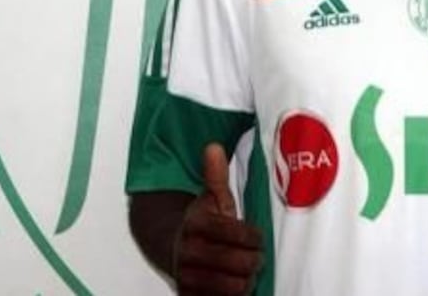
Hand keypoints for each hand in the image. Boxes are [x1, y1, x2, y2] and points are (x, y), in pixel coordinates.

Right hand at [174, 143, 263, 294]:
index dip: (252, 236)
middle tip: (259, 257)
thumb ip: (215, 176)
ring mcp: (186, 276)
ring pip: (230, 286)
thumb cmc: (201, 221)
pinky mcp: (187, 295)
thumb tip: (214, 146)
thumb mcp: (209, 197)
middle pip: (234, 262)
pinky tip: (237, 286)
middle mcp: (188, 251)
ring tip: (249, 273)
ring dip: (245, 281)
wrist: (168, 246)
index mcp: (195, 224)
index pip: (231, 232)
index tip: (259, 237)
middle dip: (253, 260)